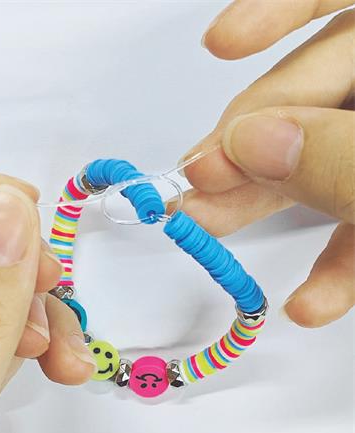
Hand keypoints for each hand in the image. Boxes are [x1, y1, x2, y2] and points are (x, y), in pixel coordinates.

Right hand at [178, 1, 353, 326]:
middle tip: (193, 184)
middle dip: (248, 141)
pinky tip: (309, 302)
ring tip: (212, 231)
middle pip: (314, 92)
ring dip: (268, 204)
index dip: (279, 10)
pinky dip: (332, 259)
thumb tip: (245, 143)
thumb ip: (340, 159)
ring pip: (322, 159)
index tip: (221, 45)